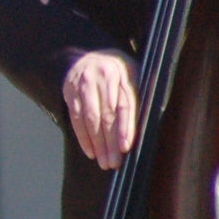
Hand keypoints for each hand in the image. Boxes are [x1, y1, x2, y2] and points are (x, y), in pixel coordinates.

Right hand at [62, 50, 138, 169]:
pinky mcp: (70, 92)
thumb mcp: (134, 76)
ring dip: (96, 143)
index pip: (124, 104)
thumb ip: (138, 98)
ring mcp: (83, 84)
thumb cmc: (119, 72)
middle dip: (109, 141)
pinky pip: (75, 118)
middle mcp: (101, 78)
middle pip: (106, 114)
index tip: (125, 147)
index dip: (124, 127)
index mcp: (122, 73)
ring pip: (89, 118)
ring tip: (104, 162)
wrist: (89, 56)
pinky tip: (90, 151)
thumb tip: (147, 128)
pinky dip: (82, 136)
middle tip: (114, 162)